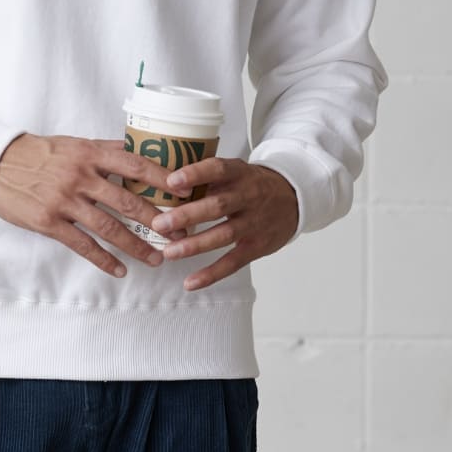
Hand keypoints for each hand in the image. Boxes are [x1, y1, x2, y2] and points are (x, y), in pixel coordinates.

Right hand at [0, 134, 175, 278]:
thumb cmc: (41, 154)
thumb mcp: (75, 144)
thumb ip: (106, 151)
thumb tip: (142, 150)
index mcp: (90, 152)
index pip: (134, 163)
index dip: (162, 178)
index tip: (185, 191)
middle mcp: (81, 175)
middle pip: (127, 200)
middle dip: (158, 220)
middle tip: (181, 234)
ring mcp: (65, 200)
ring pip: (109, 227)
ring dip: (136, 246)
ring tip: (157, 259)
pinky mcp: (50, 222)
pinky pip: (83, 244)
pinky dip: (104, 260)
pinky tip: (120, 270)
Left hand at [150, 159, 298, 290]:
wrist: (293, 198)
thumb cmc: (251, 183)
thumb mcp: (236, 170)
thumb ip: (208, 176)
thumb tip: (164, 182)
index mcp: (240, 173)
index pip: (218, 169)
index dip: (195, 174)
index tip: (171, 181)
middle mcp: (249, 197)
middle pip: (217, 206)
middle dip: (187, 216)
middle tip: (158, 224)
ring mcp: (254, 223)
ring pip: (223, 235)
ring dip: (194, 245)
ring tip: (168, 252)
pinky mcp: (257, 246)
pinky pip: (233, 262)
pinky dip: (211, 274)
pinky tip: (190, 282)